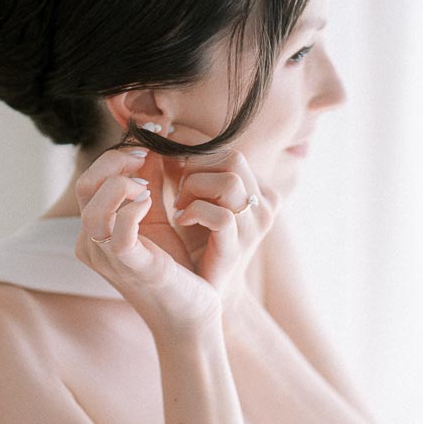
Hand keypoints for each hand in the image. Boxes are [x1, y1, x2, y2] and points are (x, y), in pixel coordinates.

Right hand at [73, 145, 222, 339]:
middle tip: (147, 158)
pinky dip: (132, 210)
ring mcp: (108, 259)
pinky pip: (118, 233)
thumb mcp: (158, 216)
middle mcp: (92, 245)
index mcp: (95, 231)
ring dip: (122, 186)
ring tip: (148, 187)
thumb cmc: (175, 269)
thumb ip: (149, 182)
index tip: (147, 145)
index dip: (116, 156)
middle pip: (85, 187)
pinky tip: (150, 204)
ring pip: (94, 209)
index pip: (90, 180)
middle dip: (116, 163)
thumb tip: (150, 143)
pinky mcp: (131, 269)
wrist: (191, 314)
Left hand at [169, 138, 280, 312]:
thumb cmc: (196, 242)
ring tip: (180, 206)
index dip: (194, 148)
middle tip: (176, 187)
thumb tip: (158, 132)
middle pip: (231, 157)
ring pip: (230, 180)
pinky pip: (221, 215)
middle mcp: (264, 203)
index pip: (228, 148)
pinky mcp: (239, 246)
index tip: (168, 157)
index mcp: (258, 187)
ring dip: (195, 187)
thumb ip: (182, 167)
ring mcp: (255, 225)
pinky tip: (182, 219)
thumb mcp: (192, 197)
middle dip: (195, 167)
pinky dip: (195, 211)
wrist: (205, 291)